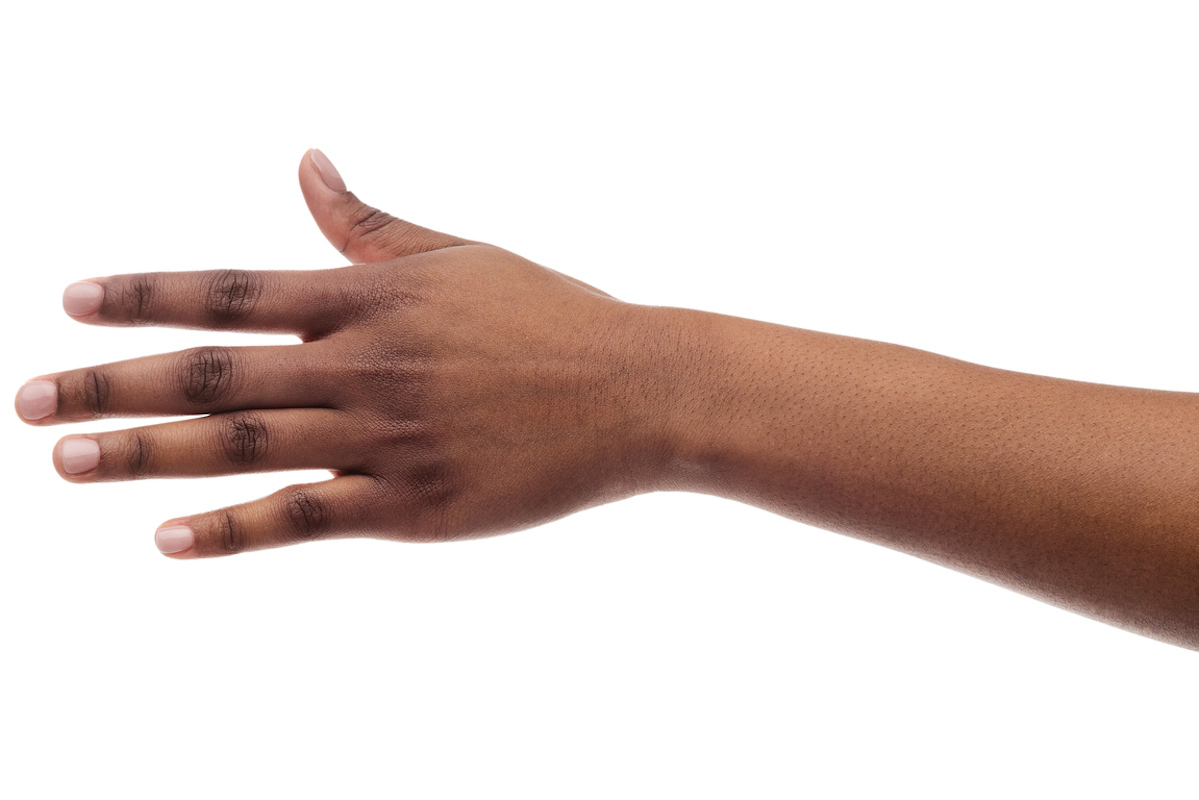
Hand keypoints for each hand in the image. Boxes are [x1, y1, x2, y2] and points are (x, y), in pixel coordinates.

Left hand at [15, 150, 678, 556]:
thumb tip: (305, 162)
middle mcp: (365, 365)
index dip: (147, 297)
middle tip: (27, 400)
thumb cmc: (549, 316)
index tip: (72, 303)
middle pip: (215, 375)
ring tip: (66, 458)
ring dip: (145, 453)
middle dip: (112, 384)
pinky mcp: (413, 505)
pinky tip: (169, 537)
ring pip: (243, 448)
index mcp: (372, 298)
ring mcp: (386, 439)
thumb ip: (367, 223)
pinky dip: (235, 529)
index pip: (233, 291)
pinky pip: (306, 518)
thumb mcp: (456, 254)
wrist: (635, 391)